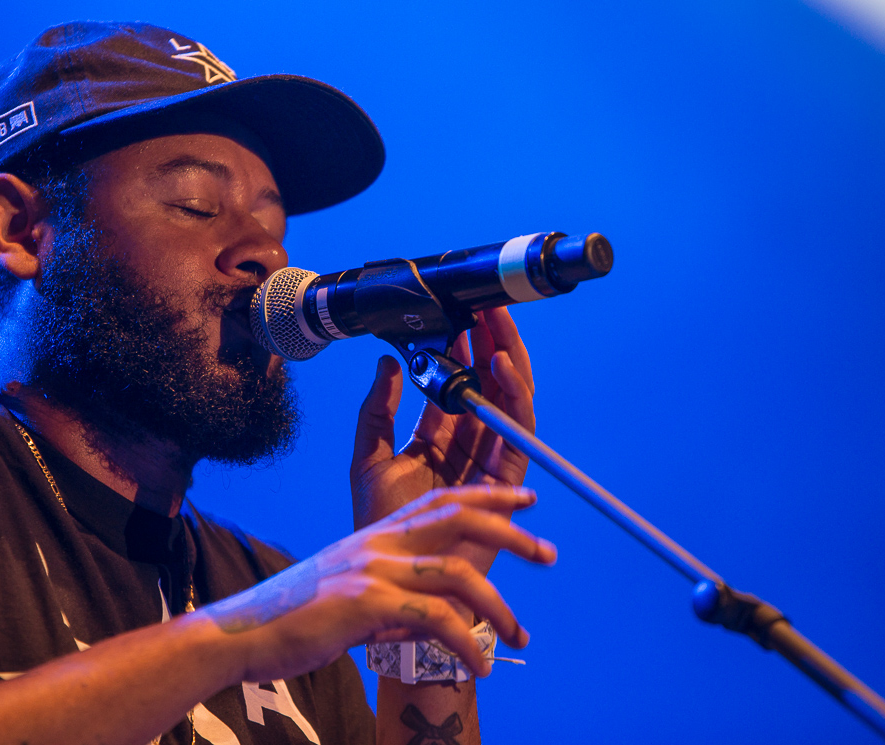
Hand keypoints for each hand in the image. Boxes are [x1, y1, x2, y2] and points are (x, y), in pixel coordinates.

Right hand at [198, 485, 555, 683]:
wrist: (244, 633)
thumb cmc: (296, 617)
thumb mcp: (352, 596)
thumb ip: (394, 597)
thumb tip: (435, 617)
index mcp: (376, 535)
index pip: (441, 502)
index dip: (487, 499)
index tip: (525, 506)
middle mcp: (379, 543)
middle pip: (458, 519)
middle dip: (510, 533)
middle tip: (547, 553)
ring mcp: (373, 569)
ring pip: (457, 572)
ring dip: (498, 606)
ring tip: (520, 636)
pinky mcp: (367, 602)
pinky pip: (436, 619)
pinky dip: (465, 644)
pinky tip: (478, 668)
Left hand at [350, 308, 535, 575]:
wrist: (396, 579)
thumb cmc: (379, 527)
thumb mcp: (367, 460)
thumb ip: (376, 412)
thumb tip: (387, 362)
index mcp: (433, 441)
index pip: (453, 387)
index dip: (457, 352)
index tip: (456, 313)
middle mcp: (464, 449)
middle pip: (484, 389)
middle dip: (487, 347)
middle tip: (487, 306)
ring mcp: (486, 465)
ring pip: (505, 404)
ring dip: (505, 362)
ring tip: (498, 325)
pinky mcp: (504, 484)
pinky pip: (516, 434)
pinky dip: (513, 399)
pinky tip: (500, 367)